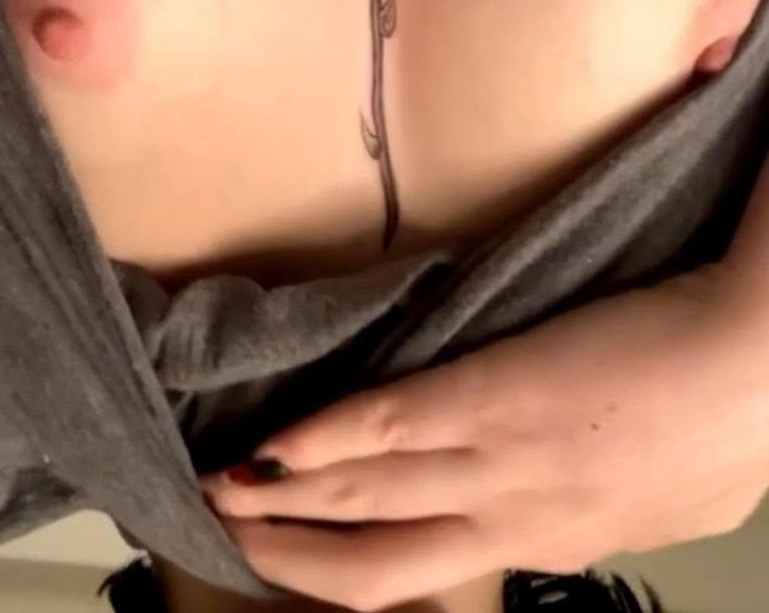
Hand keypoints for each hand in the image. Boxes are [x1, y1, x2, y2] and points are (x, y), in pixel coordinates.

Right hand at [200, 158, 768, 611]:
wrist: (752, 365)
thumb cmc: (729, 425)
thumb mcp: (664, 501)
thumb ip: (595, 508)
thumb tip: (560, 502)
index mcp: (551, 542)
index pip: (428, 574)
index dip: (351, 571)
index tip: (302, 555)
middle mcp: (512, 524)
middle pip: (374, 565)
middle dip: (290, 555)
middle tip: (225, 529)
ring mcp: (496, 465)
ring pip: (365, 501)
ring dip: (284, 498)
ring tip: (222, 482)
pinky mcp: (492, 397)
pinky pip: (388, 430)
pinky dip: (324, 439)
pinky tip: (276, 442)